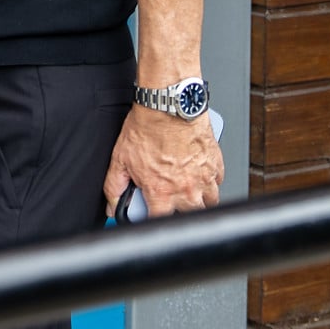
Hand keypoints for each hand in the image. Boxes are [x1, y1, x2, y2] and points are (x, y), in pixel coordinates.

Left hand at [103, 106, 221, 218]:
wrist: (168, 104)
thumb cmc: (147, 128)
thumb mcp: (121, 159)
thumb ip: (115, 187)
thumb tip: (112, 206)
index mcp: (162, 192)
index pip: (160, 223)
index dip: (154, 224)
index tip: (151, 218)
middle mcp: (186, 189)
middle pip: (189, 217)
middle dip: (180, 213)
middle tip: (170, 201)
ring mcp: (204, 178)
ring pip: (209, 204)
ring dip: (198, 200)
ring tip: (185, 189)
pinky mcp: (216, 165)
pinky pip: (218, 183)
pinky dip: (209, 182)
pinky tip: (198, 174)